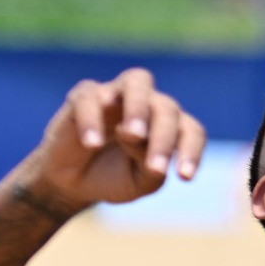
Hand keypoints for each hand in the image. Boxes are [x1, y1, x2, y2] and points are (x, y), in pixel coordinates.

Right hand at [14, 69, 206, 216]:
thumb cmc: (113, 178)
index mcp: (168, 127)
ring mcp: (116, 95)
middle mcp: (148, 104)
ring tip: (134, 134)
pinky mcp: (84, 96)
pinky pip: (90, 97)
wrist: (73, 182)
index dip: (192, 151)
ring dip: (139, 106)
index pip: (190, 130)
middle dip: (164, 137)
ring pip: (137, 81)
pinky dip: (92, 119)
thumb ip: (151, 169)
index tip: (184, 177)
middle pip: (166, 107)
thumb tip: (140, 140)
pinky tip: (91, 145)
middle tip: (155, 167)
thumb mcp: (138, 184)